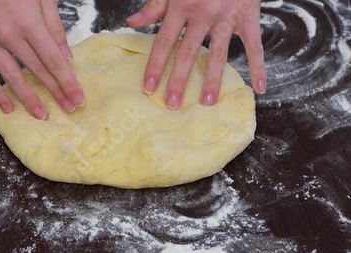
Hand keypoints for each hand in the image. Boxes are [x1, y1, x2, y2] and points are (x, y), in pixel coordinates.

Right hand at [0, 0, 84, 118]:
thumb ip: (54, 26)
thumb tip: (66, 57)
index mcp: (28, 22)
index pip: (53, 60)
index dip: (67, 81)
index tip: (78, 98)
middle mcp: (8, 35)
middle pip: (37, 71)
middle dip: (55, 92)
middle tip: (68, 109)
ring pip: (11, 77)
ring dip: (28, 98)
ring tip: (41, 115)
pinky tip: (7, 107)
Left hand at [127, 0, 265, 108]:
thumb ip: (155, 5)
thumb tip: (132, 22)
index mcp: (181, 5)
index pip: (165, 42)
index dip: (155, 65)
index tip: (149, 87)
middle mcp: (203, 14)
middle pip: (189, 53)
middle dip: (179, 80)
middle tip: (172, 103)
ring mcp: (227, 17)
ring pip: (219, 53)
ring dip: (213, 79)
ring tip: (207, 102)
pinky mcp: (248, 16)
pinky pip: (255, 45)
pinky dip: (259, 66)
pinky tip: (259, 86)